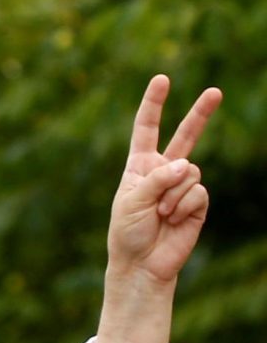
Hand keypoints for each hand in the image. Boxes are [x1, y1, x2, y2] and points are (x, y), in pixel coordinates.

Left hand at [110, 73, 219, 286]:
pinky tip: (174, 220)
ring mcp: (183, 185)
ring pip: (190, 172)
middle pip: (185, 136)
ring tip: (161, 214)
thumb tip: (187, 165)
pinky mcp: (198, 201)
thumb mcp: (131, 201)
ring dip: (173, 194)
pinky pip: (197, 191)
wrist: (142, 263)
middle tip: (215, 92)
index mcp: (140, 166)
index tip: (161, 79)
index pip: (147, 129)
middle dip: (200, 114)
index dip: (153, 105)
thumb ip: (156, 179)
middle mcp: (163, 170)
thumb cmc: (128, 232)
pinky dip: (184, 205)